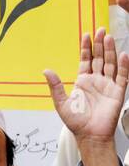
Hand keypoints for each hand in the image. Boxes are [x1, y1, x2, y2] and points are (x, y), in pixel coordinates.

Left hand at [43, 29, 128, 165]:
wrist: (89, 135)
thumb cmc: (76, 122)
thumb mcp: (61, 102)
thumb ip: (55, 86)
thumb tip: (46, 70)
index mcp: (83, 81)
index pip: (86, 60)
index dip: (86, 48)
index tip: (86, 34)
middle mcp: (97, 81)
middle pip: (100, 58)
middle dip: (100, 44)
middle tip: (100, 30)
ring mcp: (108, 85)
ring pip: (111, 64)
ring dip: (110, 51)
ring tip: (109, 37)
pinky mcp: (118, 92)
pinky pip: (123, 77)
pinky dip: (123, 66)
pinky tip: (122, 55)